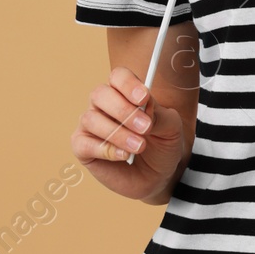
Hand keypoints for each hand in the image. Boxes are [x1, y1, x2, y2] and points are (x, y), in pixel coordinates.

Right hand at [71, 66, 187, 202]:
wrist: (157, 176)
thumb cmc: (161, 145)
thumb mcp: (171, 128)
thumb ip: (160, 115)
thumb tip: (145, 107)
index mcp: (124, 93)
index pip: (118, 76)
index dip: (128, 84)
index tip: (143, 98)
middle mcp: (103, 105)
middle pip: (100, 94)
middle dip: (123, 111)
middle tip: (145, 127)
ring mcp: (90, 126)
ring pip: (91, 119)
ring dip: (118, 133)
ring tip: (139, 146)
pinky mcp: (83, 147)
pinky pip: (83, 143)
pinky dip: (105, 149)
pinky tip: (124, 156)